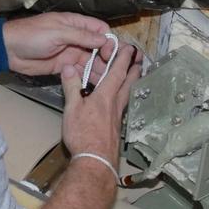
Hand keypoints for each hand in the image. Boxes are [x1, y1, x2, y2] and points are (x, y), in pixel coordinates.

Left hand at [3, 12, 112, 76]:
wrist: (9, 50)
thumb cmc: (31, 35)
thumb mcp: (58, 32)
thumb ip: (81, 36)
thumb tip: (103, 38)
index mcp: (75, 24)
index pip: (99, 29)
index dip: (108, 40)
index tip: (111, 52)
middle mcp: (76, 38)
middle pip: (99, 47)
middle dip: (108, 57)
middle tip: (116, 70)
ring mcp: (70, 53)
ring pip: (92, 60)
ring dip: (101, 69)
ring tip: (110, 80)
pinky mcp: (64, 67)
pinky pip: (81, 71)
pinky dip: (89, 76)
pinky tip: (97, 84)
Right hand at [59, 45, 142, 167]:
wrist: (95, 160)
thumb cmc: (83, 134)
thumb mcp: (72, 109)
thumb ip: (71, 87)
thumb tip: (68, 67)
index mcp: (106, 96)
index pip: (118, 72)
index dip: (123, 58)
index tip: (130, 47)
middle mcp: (115, 104)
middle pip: (128, 82)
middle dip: (134, 68)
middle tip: (140, 58)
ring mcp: (117, 117)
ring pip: (126, 94)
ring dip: (131, 82)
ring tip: (132, 75)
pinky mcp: (115, 127)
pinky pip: (121, 106)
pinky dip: (122, 96)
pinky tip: (118, 100)